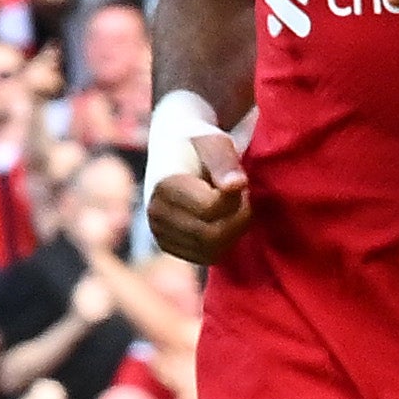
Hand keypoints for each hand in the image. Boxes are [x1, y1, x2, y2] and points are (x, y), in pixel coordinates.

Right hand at [146, 120, 252, 265]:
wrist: (177, 149)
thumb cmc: (201, 143)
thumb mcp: (214, 141)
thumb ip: (224, 161)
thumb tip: (236, 185)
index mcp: (164, 187)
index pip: (212, 209)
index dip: (237, 197)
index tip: (239, 179)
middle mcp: (156, 214)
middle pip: (213, 235)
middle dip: (238, 217)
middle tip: (242, 196)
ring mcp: (160, 233)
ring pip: (212, 250)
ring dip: (233, 230)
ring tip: (231, 205)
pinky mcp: (169, 245)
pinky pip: (206, 257)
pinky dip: (223, 242)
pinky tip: (223, 220)